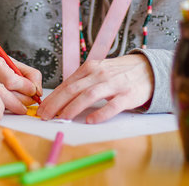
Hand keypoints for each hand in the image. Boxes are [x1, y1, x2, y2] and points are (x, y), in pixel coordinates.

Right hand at [0, 50, 42, 110]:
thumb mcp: (13, 64)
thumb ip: (30, 75)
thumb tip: (38, 92)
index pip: (11, 80)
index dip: (25, 88)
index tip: (33, 91)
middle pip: (5, 93)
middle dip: (23, 100)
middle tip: (29, 100)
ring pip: (0, 103)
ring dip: (14, 106)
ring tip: (20, 103)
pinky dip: (4, 109)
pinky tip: (6, 105)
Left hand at [36, 54, 153, 123]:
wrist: (147, 68)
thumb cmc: (118, 73)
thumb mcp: (97, 72)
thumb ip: (81, 83)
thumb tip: (59, 99)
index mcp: (89, 68)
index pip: (66, 84)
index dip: (52, 97)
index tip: (41, 109)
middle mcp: (99, 74)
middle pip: (73, 89)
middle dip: (56, 103)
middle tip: (45, 116)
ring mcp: (114, 84)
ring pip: (89, 95)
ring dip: (73, 107)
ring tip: (62, 118)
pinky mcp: (128, 95)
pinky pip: (112, 105)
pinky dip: (100, 113)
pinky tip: (90, 121)